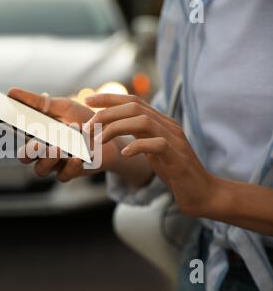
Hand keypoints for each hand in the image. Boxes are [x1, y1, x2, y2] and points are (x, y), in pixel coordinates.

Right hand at [8, 88, 119, 181]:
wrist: (111, 135)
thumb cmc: (83, 120)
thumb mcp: (63, 107)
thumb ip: (39, 102)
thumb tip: (11, 91)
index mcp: (36, 134)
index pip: (13, 134)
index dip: (1, 129)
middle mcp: (41, 151)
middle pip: (24, 156)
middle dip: (29, 150)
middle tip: (38, 142)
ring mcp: (55, 164)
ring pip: (41, 169)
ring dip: (49, 158)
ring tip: (59, 147)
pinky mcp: (70, 172)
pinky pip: (63, 175)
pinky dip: (70, 167)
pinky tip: (78, 157)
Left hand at [85, 94, 214, 216]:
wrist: (202, 193)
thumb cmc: (174, 172)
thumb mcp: (152, 151)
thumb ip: (138, 137)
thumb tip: (114, 130)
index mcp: (161, 122)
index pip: (133, 100)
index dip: (109, 98)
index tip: (88, 99)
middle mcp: (168, 126)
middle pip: (134, 107)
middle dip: (106, 113)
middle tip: (87, 127)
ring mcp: (175, 140)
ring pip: (143, 121)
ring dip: (116, 128)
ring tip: (99, 139)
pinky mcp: (178, 158)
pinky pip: (157, 144)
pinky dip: (137, 146)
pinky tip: (124, 153)